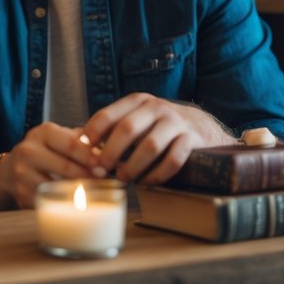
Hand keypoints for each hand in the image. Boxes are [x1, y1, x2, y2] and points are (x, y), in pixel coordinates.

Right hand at [0, 122, 104, 210]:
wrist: (12, 169)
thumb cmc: (46, 151)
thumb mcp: (59, 137)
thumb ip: (81, 139)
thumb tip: (108, 149)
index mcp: (42, 133)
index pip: (71, 144)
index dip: (90, 157)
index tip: (105, 166)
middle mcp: (29, 151)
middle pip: (65, 167)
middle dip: (88, 176)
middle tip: (103, 182)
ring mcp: (23, 174)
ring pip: (58, 187)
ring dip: (79, 192)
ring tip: (93, 193)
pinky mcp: (22, 194)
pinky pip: (50, 201)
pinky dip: (65, 203)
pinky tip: (75, 202)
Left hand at [81, 93, 236, 183]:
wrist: (203, 128)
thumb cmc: (159, 129)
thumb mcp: (138, 120)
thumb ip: (114, 129)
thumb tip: (79, 144)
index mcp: (137, 101)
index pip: (107, 115)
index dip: (92, 134)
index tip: (83, 152)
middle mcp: (156, 107)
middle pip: (127, 129)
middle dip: (111, 153)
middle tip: (101, 171)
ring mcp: (176, 122)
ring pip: (149, 146)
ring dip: (133, 166)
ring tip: (123, 179)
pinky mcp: (192, 140)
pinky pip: (172, 160)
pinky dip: (157, 175)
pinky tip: (147, 182)